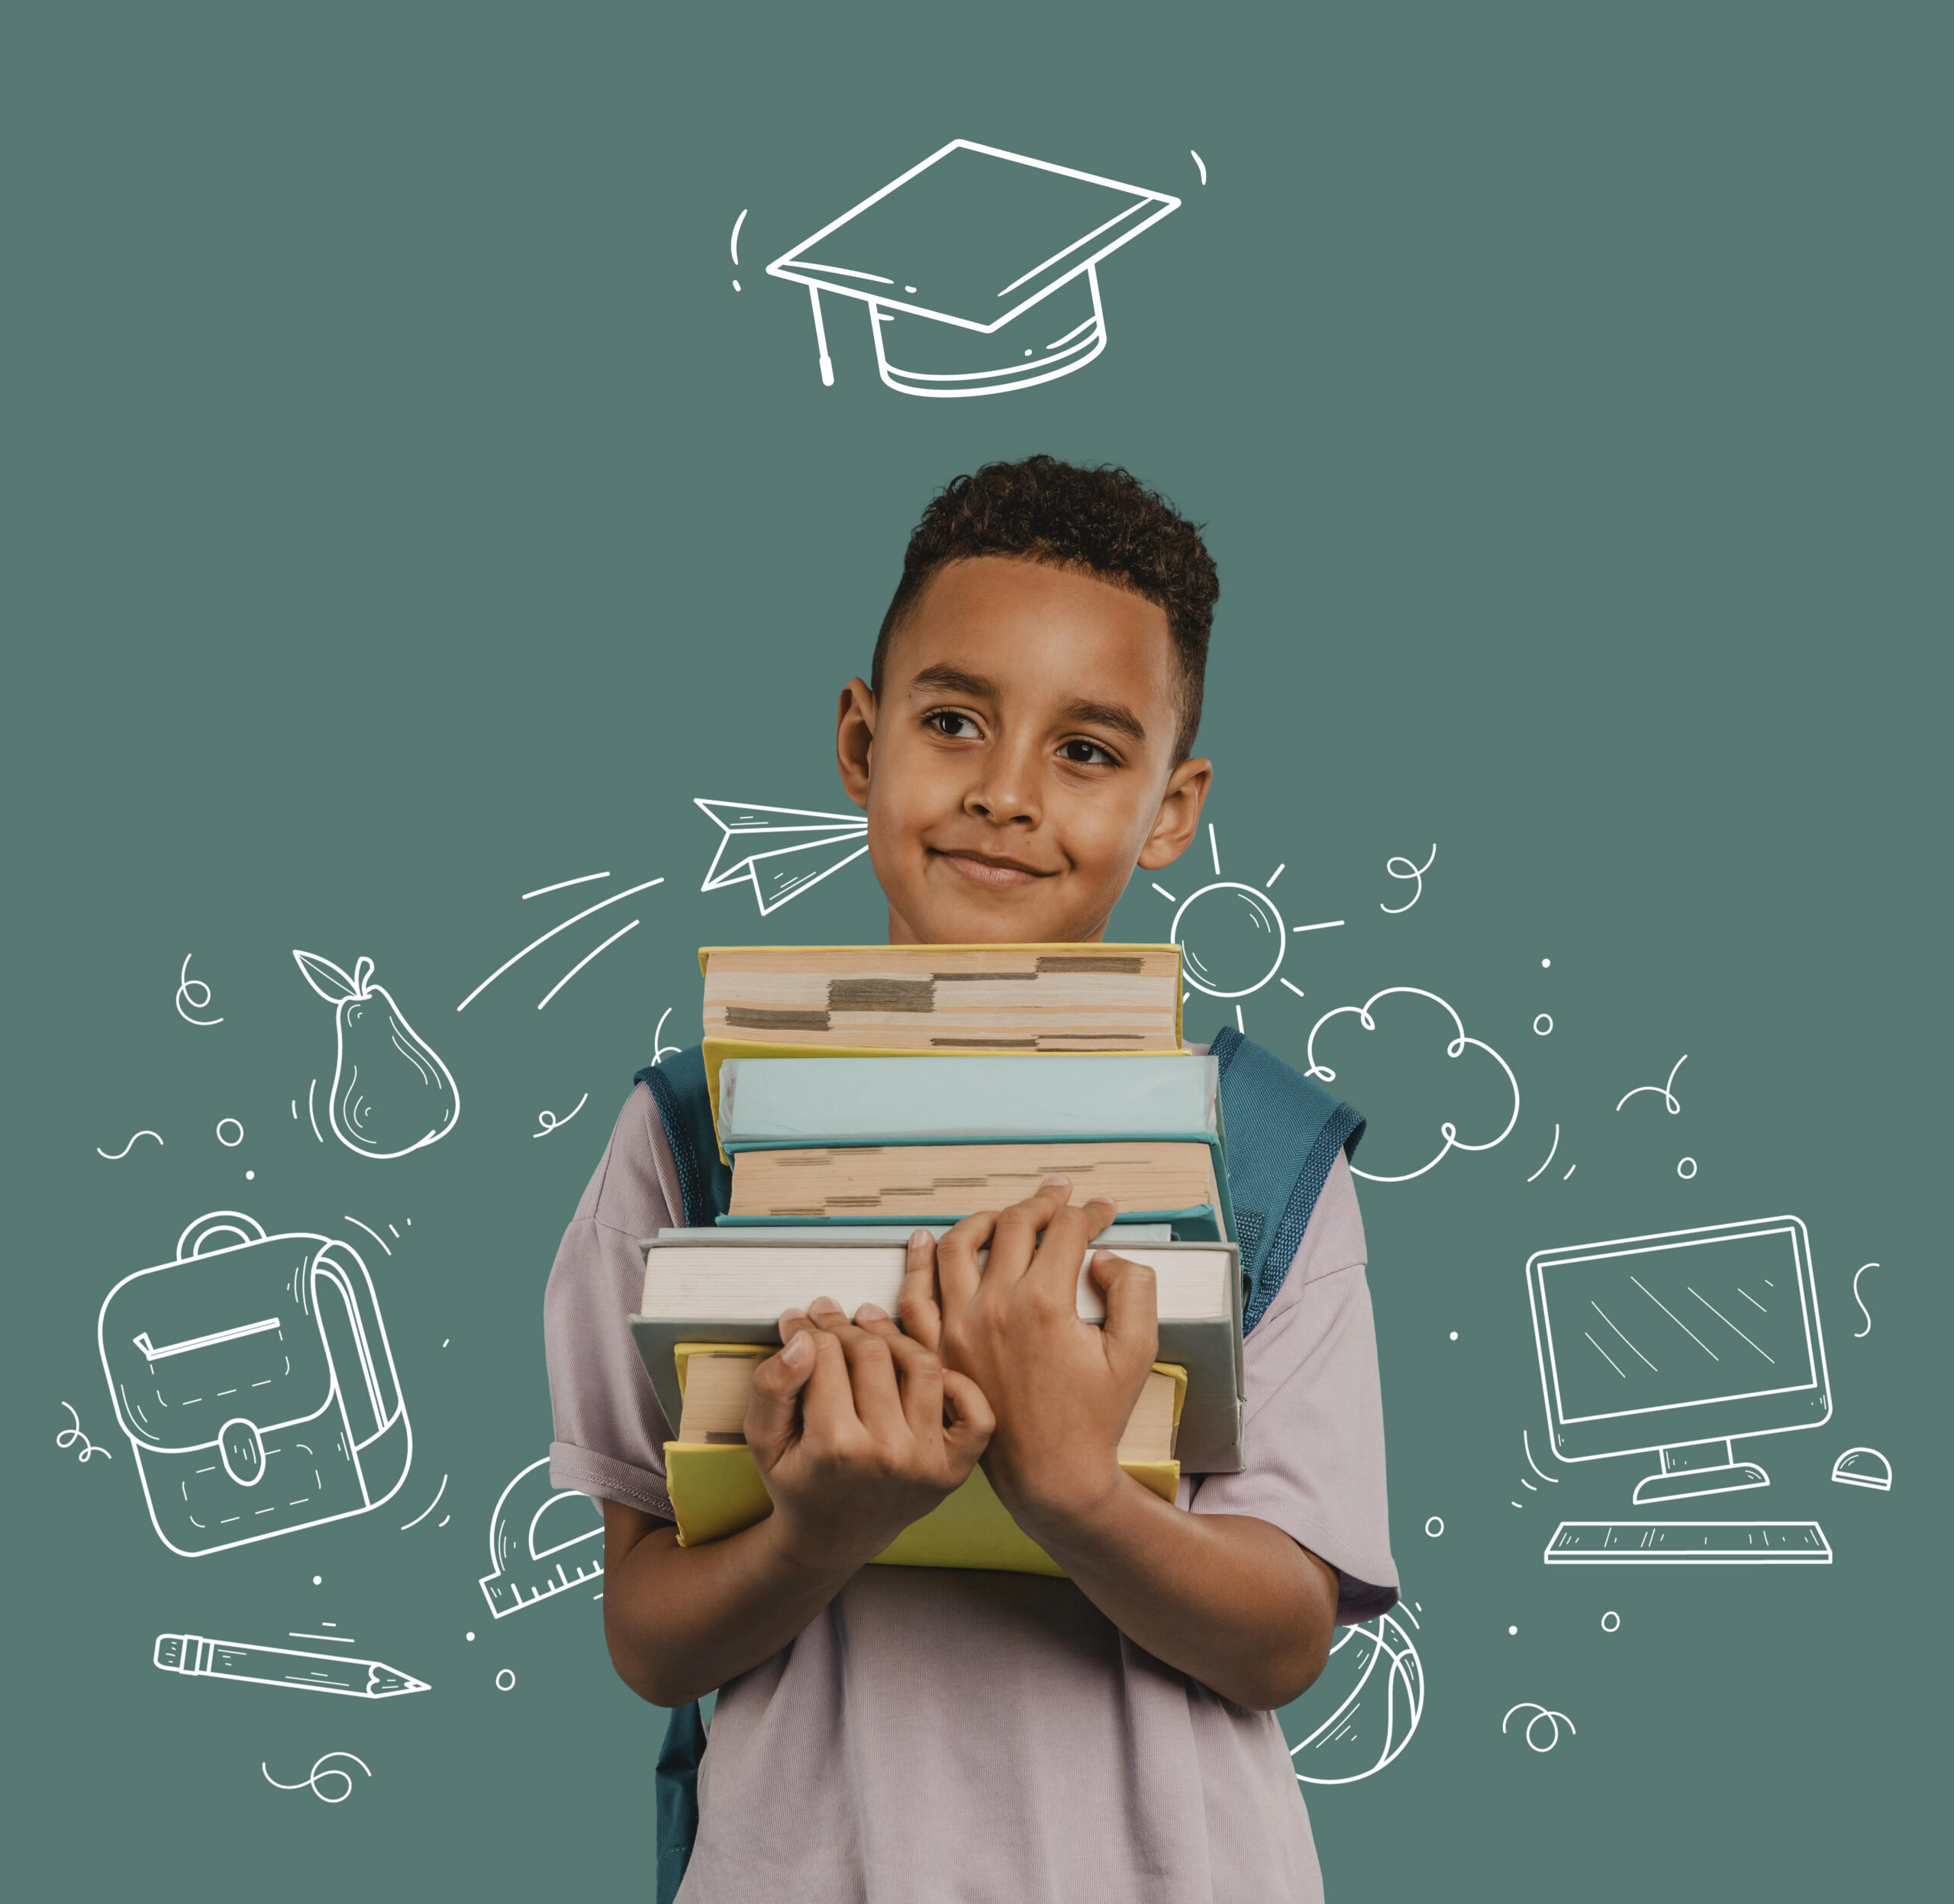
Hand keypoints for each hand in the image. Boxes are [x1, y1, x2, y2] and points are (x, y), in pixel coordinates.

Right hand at [743, 1296, 993, 1572]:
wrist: (833, 1537)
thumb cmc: (798, 1481)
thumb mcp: (764, 1440)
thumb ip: (772, 1386)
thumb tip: (803, 1340)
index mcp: (834, 1447)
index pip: (826, 1354)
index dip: (809, 1327)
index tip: (801, 1318)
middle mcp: (887, 1454)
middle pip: (872, 1353)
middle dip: (845, 1327)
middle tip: (831, 1317)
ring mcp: (926, 1462)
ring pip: (922, 1365)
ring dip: (895, 1338)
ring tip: (871, 1331)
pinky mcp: (953, 1469)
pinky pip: (976, 1412)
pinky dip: (960, 1384)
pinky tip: (924, 1374)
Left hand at [931, 1179, 1159, 1538]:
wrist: (1052, 1476)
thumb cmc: (1095, 1418)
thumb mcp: (1138, 1352)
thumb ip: (1133, 1289)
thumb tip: (1101, 1257)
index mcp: (1044, 1303)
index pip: (1065, 1231)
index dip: (1090, 1212)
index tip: (1102, 1210)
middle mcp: (994, 1307)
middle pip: (1014, 1225)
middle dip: (1043, 1203)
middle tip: (1060, 1196)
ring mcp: (958, 1328)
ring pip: (958, 1246)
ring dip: (984, 1219)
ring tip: (1004, 1214)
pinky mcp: (938, 1350)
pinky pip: (915, 1295)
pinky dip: (918, 1262)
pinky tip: (926, 1243)